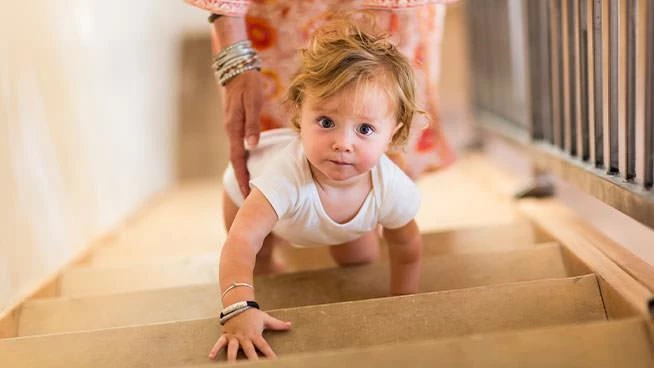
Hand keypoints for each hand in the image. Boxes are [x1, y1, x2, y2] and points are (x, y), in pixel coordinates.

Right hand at [208, 308, 291, 361]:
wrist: (239, 304)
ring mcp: (234, 337)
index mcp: (255, 334)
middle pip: (249, 350)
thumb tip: (290, 325)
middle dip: (252, 360)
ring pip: (232, 349)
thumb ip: (278, 324)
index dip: (269, 354)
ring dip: (232, 358)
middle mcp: (244, 337)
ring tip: (232, 366)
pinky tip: (211, 357)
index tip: (274, 361)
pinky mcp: (226, 335)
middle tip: (255, 367)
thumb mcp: (266, 318)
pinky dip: (215, 349)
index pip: (264, 346)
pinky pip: (219, 343)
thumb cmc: (253, 314)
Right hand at [223, 70, 262, 196]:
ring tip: (251, 186)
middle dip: (242, 179)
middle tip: (249, 197)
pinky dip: (243, 158)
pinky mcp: (235, 123)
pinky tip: (250, 164)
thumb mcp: (252, 101)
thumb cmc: (247, 83)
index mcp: (234, 128)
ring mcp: (232, 127)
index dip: (243, 177)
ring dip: (243, 170)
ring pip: (237, 154)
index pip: (238, 159)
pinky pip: (239, 146)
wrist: (235, 67)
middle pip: (236, 160)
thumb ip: (252, 123)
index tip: (248, 193)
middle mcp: (231, 130)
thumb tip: (252, 146)